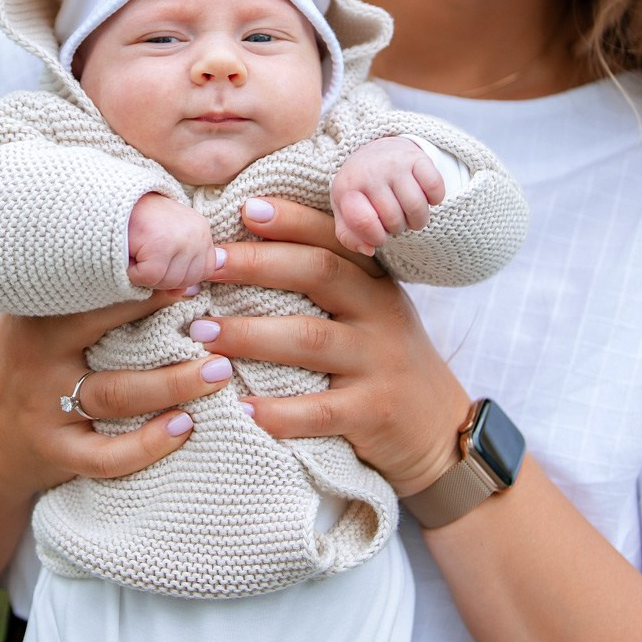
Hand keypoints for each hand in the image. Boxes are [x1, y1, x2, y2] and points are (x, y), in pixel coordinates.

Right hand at [0, 294, 232, 508]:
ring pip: (117, 396)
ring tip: (219, 373)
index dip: (145, 281)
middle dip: (166, 328)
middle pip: (107, 338)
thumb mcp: (36, 315)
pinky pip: (106, 456)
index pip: (94, 290)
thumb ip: (80, 286)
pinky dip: (148, 446)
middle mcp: (40, 357)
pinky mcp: (57, 453)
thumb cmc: (27, 360)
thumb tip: (152, 243)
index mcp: (41, 314)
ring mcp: (47, 408)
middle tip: (215, 323)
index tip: (192, 272)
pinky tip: (185, 428)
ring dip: (174, 385)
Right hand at [127, 193, 219, 289]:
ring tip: (138, 253)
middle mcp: (197, 233)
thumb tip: (190, 293)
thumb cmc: (140, 222)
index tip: (162, 258)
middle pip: (187, 280)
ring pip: (168, 282)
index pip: (205, 271)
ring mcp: (181, 239)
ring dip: (147, 276)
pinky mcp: (160, 244)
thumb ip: (183, 269)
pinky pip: (150, 278)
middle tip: (146, 256)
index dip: (180, 273)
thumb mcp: (168, 244)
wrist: (115, 199)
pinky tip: (130, 255)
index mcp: (202, 231)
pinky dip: (134, 274)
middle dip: (162, 277)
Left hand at [204, 197, 469, 495]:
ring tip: (201, 331)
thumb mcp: (373, 314)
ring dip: (249, 334)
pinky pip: (320, 410)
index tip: (247, 209)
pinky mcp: (373, 412)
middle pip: (319, 273)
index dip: (293, 220)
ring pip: (310, 339)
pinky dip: (278, 411)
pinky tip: (242, 407)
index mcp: (376, 285)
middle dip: (257, 264)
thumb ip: (330, 284)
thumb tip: (251, 249)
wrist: (439, 432)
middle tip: (206, 264)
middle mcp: (381, 315)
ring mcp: (379, 364)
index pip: (335, 239)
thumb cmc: (385, 363)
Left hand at [331, 137, 445, 253]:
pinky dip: (434, 200)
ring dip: (418, 220)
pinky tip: (423, 196)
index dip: (375, 237)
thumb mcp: (345, 212)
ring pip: (417, 208)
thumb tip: (369, 249)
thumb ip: (349, 237)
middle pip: (395, 220)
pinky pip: (435, 190)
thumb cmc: (361, 191)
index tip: (378, 233)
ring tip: (409, 213)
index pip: (362, 222)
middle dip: (398, 228)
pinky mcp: (418, 157)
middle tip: (394, 218)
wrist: (376, 151)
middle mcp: (370, 172)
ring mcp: (394, 163)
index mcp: (346, 188)